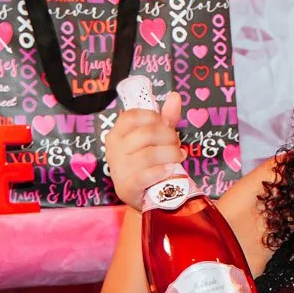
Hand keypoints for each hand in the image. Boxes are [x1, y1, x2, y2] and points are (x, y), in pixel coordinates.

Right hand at [105, 91, 186, 208]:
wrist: (144, 196)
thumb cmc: (148, 163)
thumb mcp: (155, 139)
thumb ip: (166, 119)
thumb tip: (175, 97)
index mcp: (117, 133)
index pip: (134, 116)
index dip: (156, 119)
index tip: (166, 127)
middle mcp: (114, 149)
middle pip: (146, 134)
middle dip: (169, 137)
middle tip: (177, 145)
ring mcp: (119, 169)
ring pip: (149, 154)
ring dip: (171, 154)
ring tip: (179, 157)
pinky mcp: (127, 187)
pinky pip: (145, 176)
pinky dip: (161, 171)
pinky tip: (171, 170)